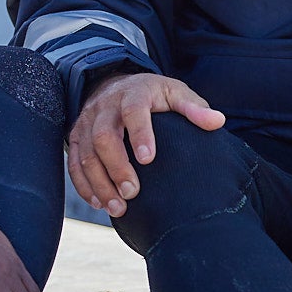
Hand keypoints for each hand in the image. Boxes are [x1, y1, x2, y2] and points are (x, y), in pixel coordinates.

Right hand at [69, 72, 225, 217]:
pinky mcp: (76, 137)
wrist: (114, 84)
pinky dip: (83, 185)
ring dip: (99, 183)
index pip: (133, 111)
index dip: (140, 134)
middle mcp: (105, 107)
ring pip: (86, 154)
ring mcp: (87, 122)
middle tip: (132, 192)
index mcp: (133, 93)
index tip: (149, 160)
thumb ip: (194, 108)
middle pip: (103, 136)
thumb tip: (218, 122)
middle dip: (116, 167)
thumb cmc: (152, 95)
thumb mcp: (175, 93)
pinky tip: (99, 203)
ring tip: (118, 207)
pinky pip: (73, 162)